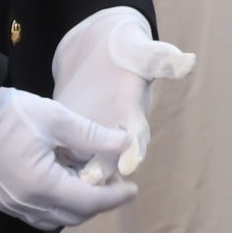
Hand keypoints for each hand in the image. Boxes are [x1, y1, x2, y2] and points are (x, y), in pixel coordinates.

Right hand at [0, 87, 139, 229]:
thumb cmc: (13, 114)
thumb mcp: (57, 119)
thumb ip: (92, 135)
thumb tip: (124, 144)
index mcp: (42, 185)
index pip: (88, 202)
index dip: (114, 197)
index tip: (134, 189)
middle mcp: (26, 203)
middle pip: (73, 215)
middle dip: (99, 202)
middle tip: (116, 182)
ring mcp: (11, 205)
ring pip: (55, 218)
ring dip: (78, 205)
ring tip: (93, 180)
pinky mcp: (3, 200)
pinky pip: (38, 212)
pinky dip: (59, 203)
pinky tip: (66, 181)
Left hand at [52, 6, 195, 182]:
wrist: (103, 51)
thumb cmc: (127, 49)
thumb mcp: (141, 50)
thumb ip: (161, 59)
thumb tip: (187, 62)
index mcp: (134, 114)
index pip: (137, 137)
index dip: (134, 150)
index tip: (130, 165)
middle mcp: (117, 134)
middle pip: (112, 160)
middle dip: (102, 171)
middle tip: (90, 180)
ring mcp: (94, 138)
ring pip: (89, 165)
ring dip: (79, 176)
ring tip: (65, 183)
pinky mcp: (73, 137)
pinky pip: (67, 157)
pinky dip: (61, 166)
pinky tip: (44, 172)